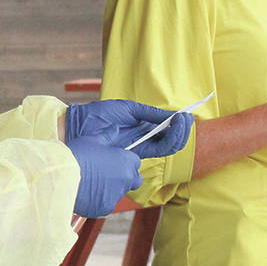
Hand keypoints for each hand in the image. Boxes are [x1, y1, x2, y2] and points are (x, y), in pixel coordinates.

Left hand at [64, 100, 193, 158]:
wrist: (79, 125)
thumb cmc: (99, 116)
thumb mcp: (128, 109)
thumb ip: (149, 114)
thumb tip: (172, 115)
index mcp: (141, 129)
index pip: (165, 131)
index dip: (178, 125)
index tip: (187, 115)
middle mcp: (142, 140)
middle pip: (169, 140)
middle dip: (181, 130)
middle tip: (187, 118)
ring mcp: (138, 149)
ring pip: (166, 147)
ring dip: (178, 134)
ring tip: (181, 121)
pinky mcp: (133, 155)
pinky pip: (158, 150)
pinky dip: (168, 139)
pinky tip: (171, 128)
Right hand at [66, 139, 142, 217]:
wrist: (61, 176)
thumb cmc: (76, 155)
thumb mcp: (92, 140)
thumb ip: (107, 135)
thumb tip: (115, 129)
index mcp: (125, 161)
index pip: (135, 162)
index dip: (125, 161)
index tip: (114, 161)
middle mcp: (125, 179)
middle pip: (134, 180)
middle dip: (125, 178)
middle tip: (108, 174)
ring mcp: (116, 195)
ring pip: (118, 193)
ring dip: (110, 189)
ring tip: (91, 182)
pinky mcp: (105, 207)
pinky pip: (106, 203)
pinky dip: (99, 200)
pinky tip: (86, 192)